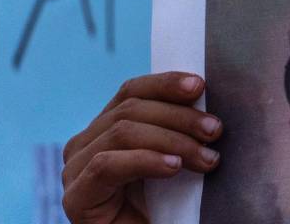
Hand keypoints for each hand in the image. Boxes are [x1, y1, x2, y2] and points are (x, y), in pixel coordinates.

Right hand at [62, 72, 221, 223]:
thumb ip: (174, 129)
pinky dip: (145, 161)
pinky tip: (173, 168)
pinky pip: (107, 165)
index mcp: (104, 129)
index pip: (131, 92)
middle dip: (179, 116)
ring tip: (205, 157)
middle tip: (214, 130)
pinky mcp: (76, 198)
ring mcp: (75, 170)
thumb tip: (201, 92)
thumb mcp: (170, 157)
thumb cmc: (162, 207)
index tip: (200, 86)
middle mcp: (84, 145)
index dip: (164, 83)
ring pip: (122, 132)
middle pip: (129, 109)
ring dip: (172, 140)